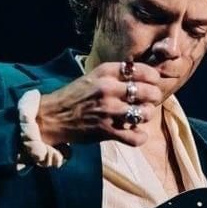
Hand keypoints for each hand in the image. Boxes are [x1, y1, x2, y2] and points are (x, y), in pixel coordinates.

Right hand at [36, 61, 162, 146]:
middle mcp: (108, 89)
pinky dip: (140, 137)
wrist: (52, 116)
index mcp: (105, 72)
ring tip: (141, 116)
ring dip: (147, 116)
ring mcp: (108, 110)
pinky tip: (137, 134)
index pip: (140, 70)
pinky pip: (135, 136)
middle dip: (154, 97)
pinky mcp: (106, 130)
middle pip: (148, 92)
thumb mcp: (94, 77)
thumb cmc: (75, 96)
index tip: (153, 82)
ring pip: (145, 113)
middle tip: (150, 101)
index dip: (153, 77)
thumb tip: (143, 76)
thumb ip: (115, 76)